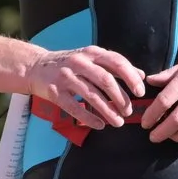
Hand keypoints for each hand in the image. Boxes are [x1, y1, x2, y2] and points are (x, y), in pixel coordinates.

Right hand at [26, 42, 146, 125]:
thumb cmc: (69, 64)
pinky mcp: (55, 92)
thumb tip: (141, 75)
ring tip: (118, 122)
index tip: (140, 92)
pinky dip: (89, 118)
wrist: (35, 67)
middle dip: (121, 98)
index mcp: (91, 53)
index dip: (131, 77)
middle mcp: (79, 62)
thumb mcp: (91, 58)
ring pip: (92, 96)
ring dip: (108, 111)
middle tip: (129, 111)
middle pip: (106, 80)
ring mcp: (66, 77)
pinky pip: (75, 107)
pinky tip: (100, 125)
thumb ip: (115, 66)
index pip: (116, 62)